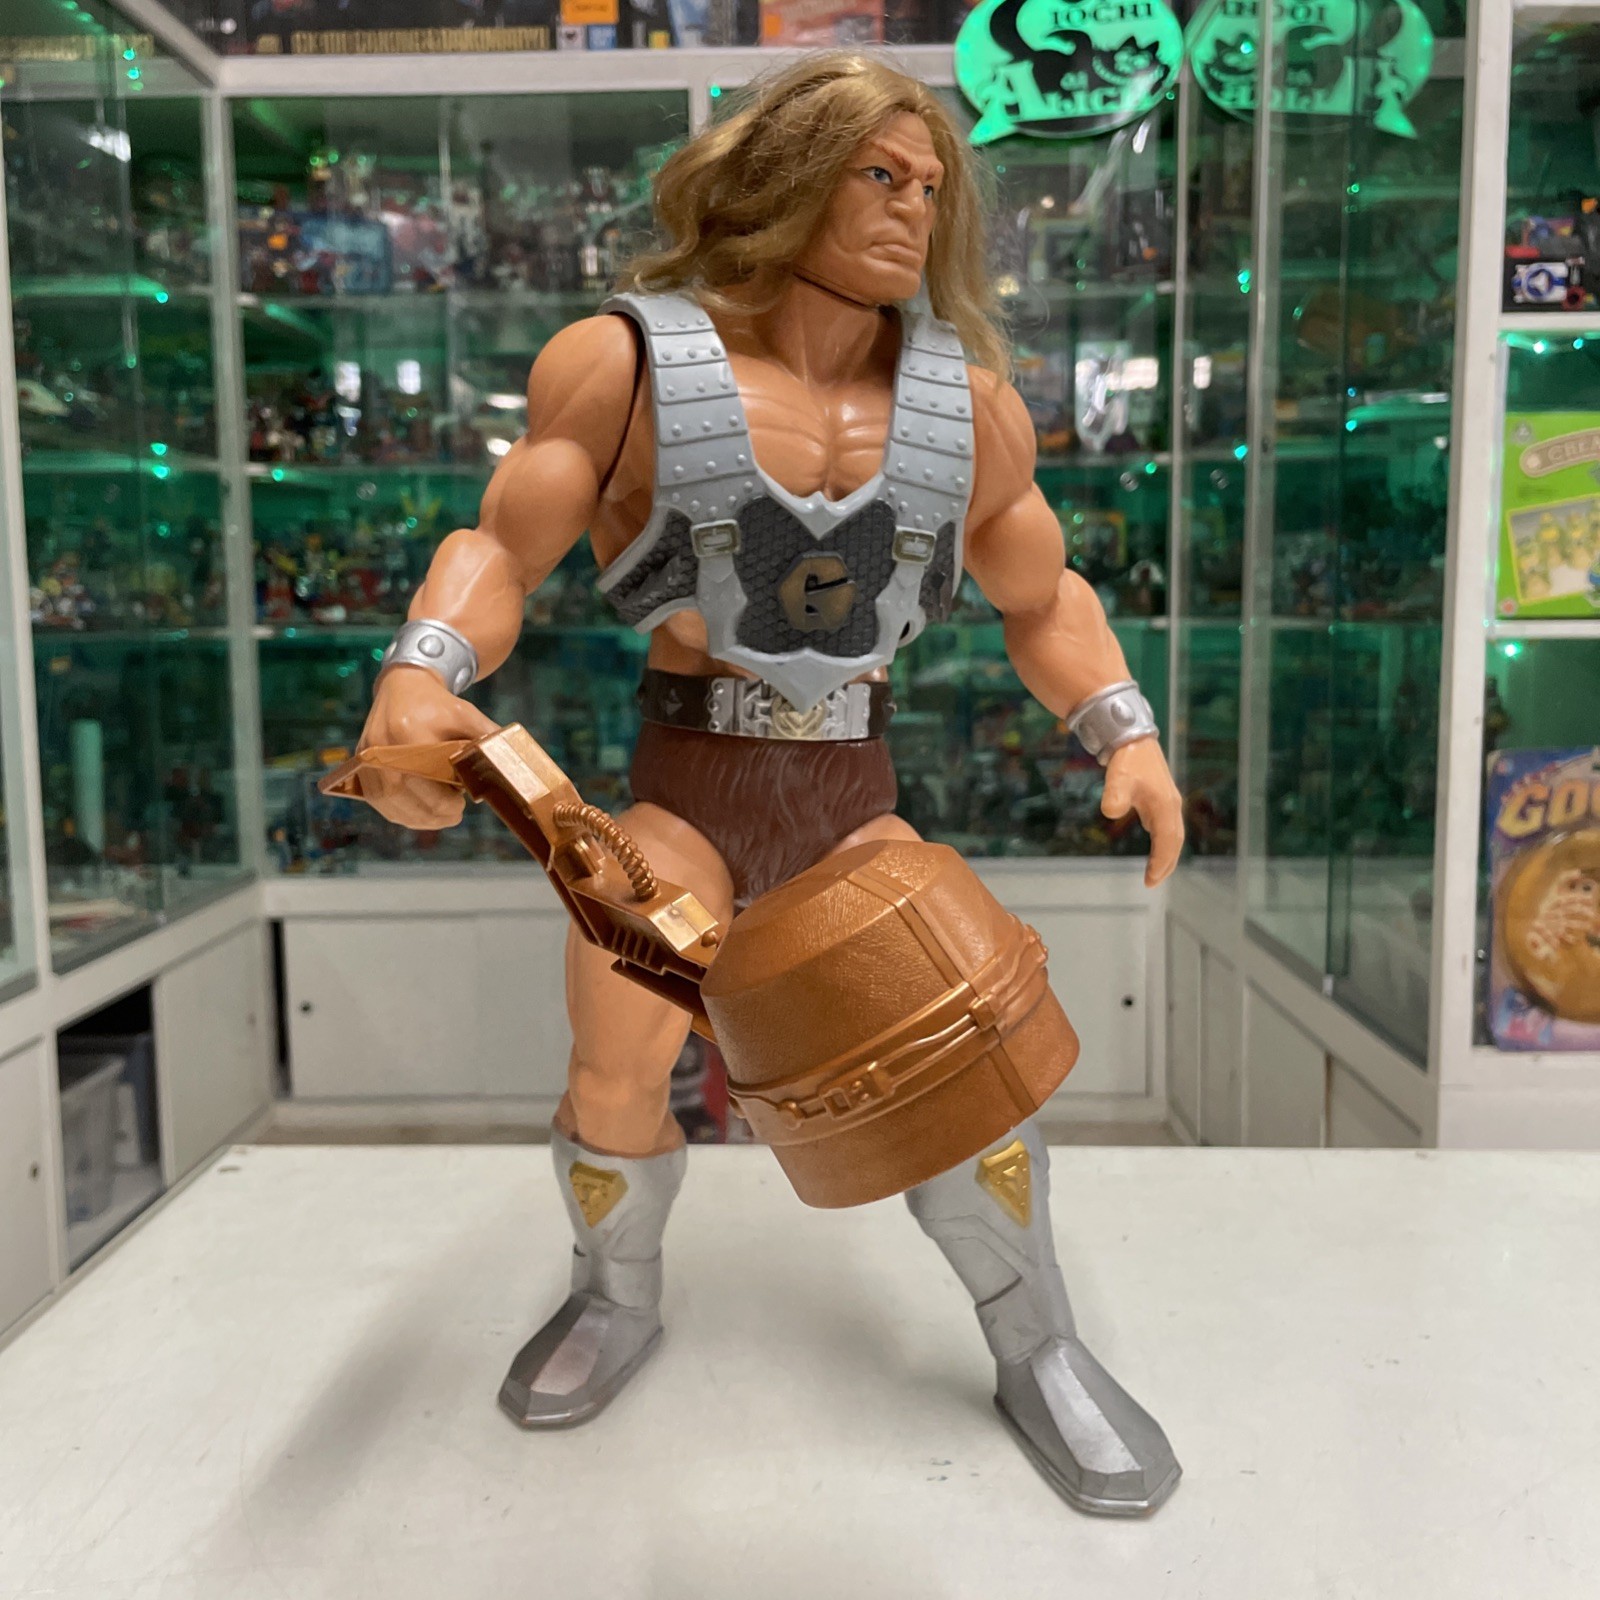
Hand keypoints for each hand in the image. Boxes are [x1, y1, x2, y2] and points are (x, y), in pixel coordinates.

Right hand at [356, 665, 498, 829]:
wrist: (403, 686)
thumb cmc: (438, 704)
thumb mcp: (467, 715)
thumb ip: (488, 738)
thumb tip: (512, 764)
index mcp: (409, 736)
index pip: (427, 785)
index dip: (446, 803)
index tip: (463, 804)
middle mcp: (381, 750)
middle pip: (408, 800)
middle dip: (435, 815)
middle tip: (456, 814)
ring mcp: (367, 761)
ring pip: (393, 806)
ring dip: (419, 819)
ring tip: (441, 816)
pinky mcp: (360, 768)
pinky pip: (380, 803)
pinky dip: (402, 813)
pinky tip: (422, 813)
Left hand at [1102, 737, 1184, 886]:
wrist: (1133, 738)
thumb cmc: (1127, 759)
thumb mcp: (1118, 777)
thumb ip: (1114, 795)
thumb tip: (1110, 812)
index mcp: (1165, 805)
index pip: (1168, 841)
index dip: (1161, 862)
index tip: (1150, 879)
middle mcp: (1171, 806)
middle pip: (1175, 842)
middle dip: (1166, 864)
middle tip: (1151, 882)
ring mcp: (1168, 803)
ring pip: (1172, 835)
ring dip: (1166, 855)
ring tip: (1154, 873)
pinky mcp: (1160, 800)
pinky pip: (1165, 828)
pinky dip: (1162, 843)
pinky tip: (1154, 851)